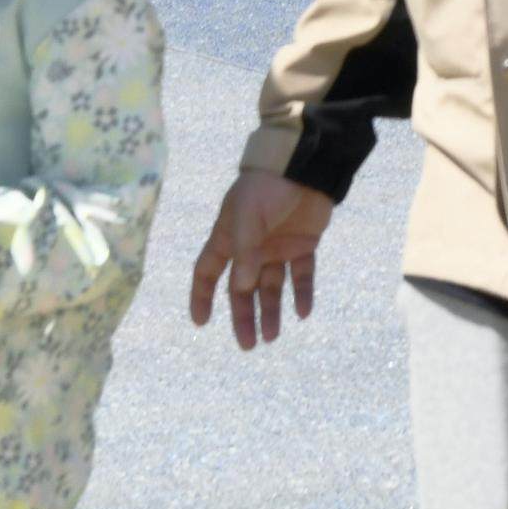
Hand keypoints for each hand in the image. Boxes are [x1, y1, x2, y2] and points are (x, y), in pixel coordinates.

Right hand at [189, 170, 334, 351]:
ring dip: (272, 310)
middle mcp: (251, 246)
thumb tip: (242, 288)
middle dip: (244, 315)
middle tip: (248, 344)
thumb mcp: (248, 215)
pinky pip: (301, 275)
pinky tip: (303, 312)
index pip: (208, 271)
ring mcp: (277, 246)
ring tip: (273, 336)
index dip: (202, 296)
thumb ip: (244, 251)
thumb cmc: (268, 187)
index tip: (202, 322)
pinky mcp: (303, 244)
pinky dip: (302, 293)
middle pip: (242, 288)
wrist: (306, 163)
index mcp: (228, 237)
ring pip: (272, 286)